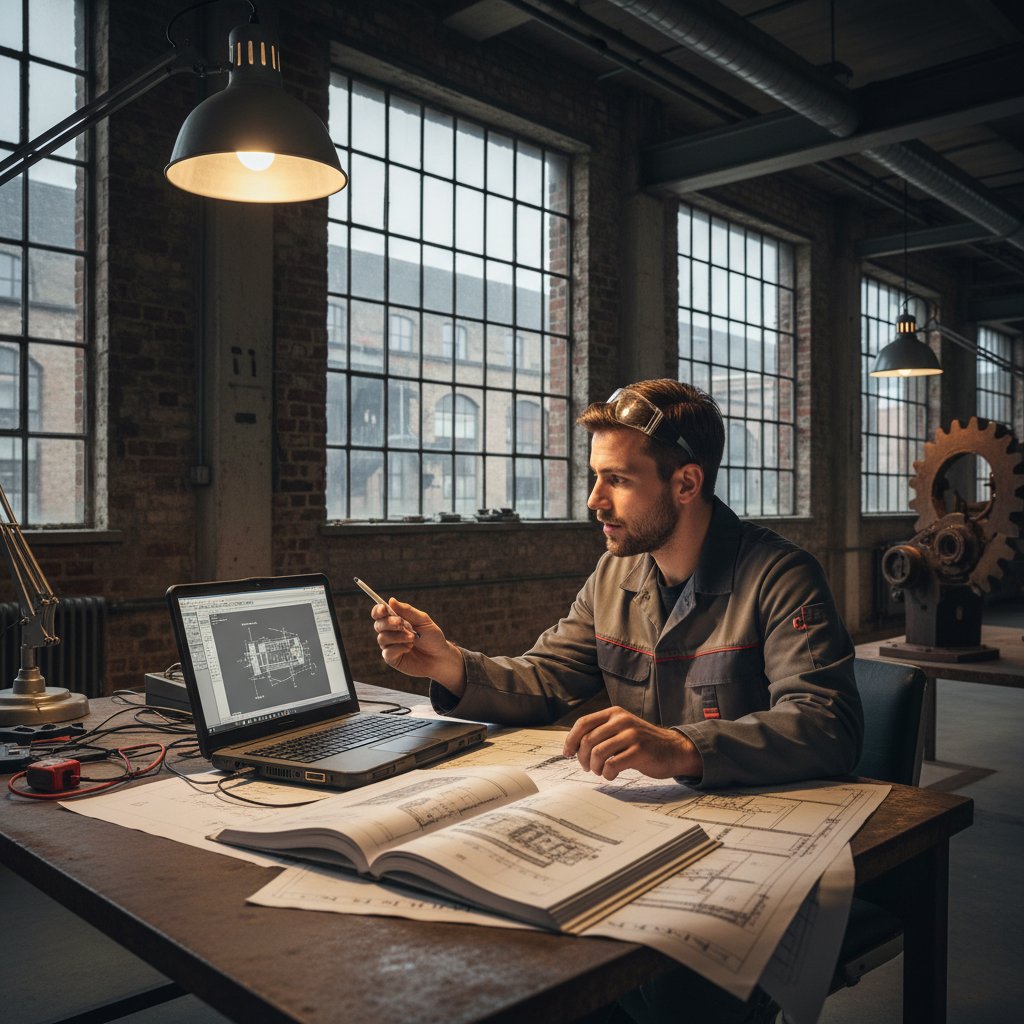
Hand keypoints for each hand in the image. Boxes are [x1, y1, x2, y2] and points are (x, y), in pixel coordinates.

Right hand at [371, 598, 465, 693]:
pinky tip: (409, 648)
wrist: (440, 657)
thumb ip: (407, 611)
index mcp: (396, 620)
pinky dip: (399, 648)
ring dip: (398, 636)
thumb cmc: (432, 637)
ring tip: (413, 638)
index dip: (378, 610)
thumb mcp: (423, 620)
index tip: (384, 609)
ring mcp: (390, 646)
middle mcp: (390, 632)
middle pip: (378, 625)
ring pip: (382, 638)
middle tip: (401, 623)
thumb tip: (391, 600)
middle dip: (388, 623)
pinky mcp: (392, 659)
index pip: (380, 613)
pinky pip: (387, 652)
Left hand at [562, 706, 702, 781]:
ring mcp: (631, 735)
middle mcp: (621, 720)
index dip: (571, 740)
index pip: (583, 723)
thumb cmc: (643, 743)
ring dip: (594, 767)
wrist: (674, 749)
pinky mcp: (639, 751)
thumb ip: (602, 732)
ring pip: (597, 752)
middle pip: (587, 740)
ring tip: (600, 771)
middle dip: (582, 758)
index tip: (567, 753)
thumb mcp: (622, 729)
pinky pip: (612, 765)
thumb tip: (573, 746)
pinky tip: (611, 775)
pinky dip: (607, 774)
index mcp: (614, 713)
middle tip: (587, 767)